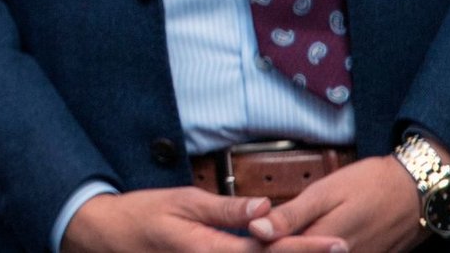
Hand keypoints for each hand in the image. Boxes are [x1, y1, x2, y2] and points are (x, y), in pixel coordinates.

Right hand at [62, 187, 351, 252]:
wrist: (106, 237)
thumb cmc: (142, 215)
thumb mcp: (183, 201)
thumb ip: (226, 209)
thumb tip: (266, 208)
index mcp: (212, 250)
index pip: (270, 251)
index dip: (307, 249)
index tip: (338, 243)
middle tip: (343, 248)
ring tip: (321, 251)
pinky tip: (281, 252)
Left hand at [247, 157, 427, 252]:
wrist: (417, 192)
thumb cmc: (370, 185)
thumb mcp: (326, 192)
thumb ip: (291, 215)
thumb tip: (256, 230)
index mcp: (322, 242)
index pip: (280, 252)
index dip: (262, 244)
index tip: (251, 233)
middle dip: (283, 246)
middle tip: (269, 232)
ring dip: (301, 247)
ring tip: (294, 233)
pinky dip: (322, 249)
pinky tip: (315, 238)